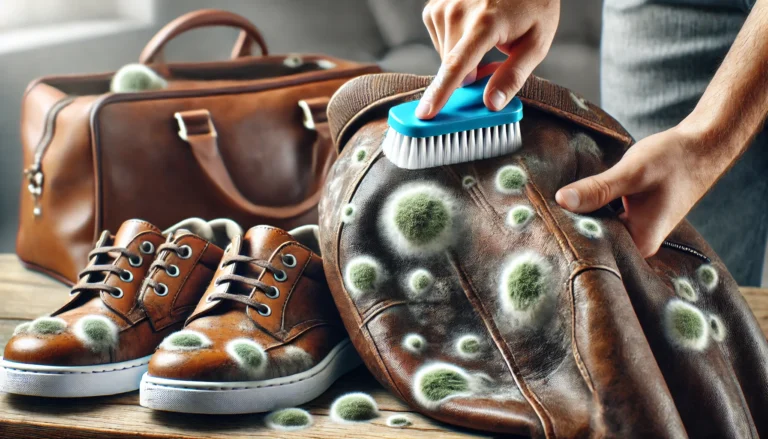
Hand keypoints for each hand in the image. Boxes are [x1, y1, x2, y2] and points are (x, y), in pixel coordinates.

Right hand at [417, 0, 559, 118]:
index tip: (425, 114)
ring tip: (484, 37)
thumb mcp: (536, 44)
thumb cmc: (533, 5)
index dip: (440, 93)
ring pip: (444, 56)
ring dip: (461, 57)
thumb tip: (492, 104)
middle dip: (469, 74)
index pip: (457, 66)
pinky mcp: (434, 6)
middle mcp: (459, 11)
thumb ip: (513, 76)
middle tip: (492, 59)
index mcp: (485, 23)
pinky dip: (453, 43)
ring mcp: (443, 6)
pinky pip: (439, 40)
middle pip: (451, 67)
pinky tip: (469, 29)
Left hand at [555, 126, 720, 257]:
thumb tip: (562, 200)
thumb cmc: (674, 160)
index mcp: (639, 244)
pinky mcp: (631, 221)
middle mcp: (637, 245)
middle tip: (537, 218)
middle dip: (568, 229)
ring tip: (545, 211)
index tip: (540, 228)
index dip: (567, 238)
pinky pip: (603, 220)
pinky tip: (569, 203)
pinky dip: (589, 211)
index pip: (593, 249)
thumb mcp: (632, 173)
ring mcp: (634, 234)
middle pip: (593, 242)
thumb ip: (599, 189)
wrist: (702, 147)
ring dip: (578, 219)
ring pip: (596, 230)